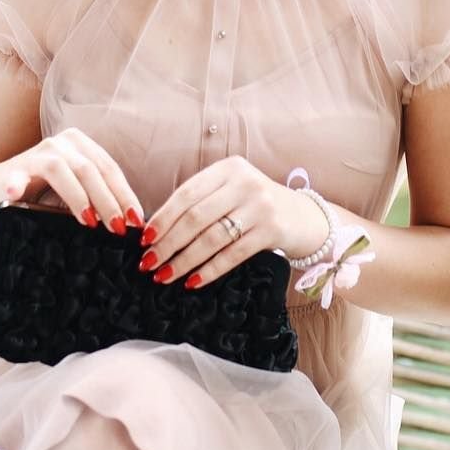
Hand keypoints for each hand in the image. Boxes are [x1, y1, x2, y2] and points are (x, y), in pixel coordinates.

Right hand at [0, 129, 143, 250]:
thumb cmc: (42, 198)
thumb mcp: (75, 196)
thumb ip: (98, 200)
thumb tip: (131, 224)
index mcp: (81, 146)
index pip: (109, 169)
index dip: (125, 194)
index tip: (137, 220)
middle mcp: (61, 143)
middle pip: (91, 170)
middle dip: (108, 201)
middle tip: (119, 228)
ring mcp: (36, 154)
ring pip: (62, 169)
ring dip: (78, 197)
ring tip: (89, 220)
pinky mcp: (12, 170)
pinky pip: (17, 177)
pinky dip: (17, 185)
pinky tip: (15, 196)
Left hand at [140, 156, 329, 289]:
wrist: (304, 216)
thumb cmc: (256, 204)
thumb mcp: (231, 189)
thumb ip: (201, 200)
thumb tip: (155, 229)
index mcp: (227, 168)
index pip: (186, 193)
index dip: (162, 218)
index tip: (144, 239)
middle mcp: (244, 183)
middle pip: (195, 217)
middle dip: (167, 243)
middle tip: (148, 262)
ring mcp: (260, 207)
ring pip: (211, 238)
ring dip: (183, 260)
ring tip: (164, 275)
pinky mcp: (272, 231)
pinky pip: (232, 255)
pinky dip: (209, 270)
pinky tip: (193, 281)